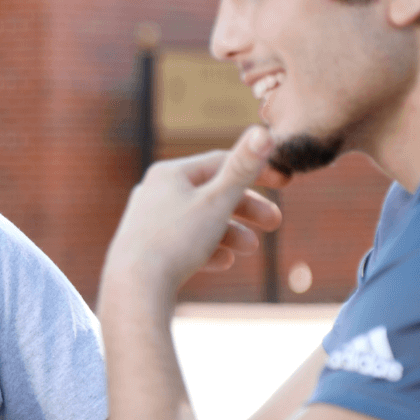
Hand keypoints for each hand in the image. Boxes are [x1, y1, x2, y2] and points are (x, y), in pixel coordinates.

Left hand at [103, 126, 283, 294]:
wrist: (134, 287)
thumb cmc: (175, 241)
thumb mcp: (217, 202)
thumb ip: (242, 169)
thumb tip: (263, 131)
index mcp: (169, 173)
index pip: (219, 162)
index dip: (255, 169)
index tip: (285, 183)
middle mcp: (153, 192)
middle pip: (209, 193)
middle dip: (245, 207)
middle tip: (275, 223)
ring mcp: (146, 221)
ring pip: (197, 220)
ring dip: (229, 232)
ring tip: (250, 248)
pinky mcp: (143, 248)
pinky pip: (181, 243)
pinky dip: (206, 249)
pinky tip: (224, 263)